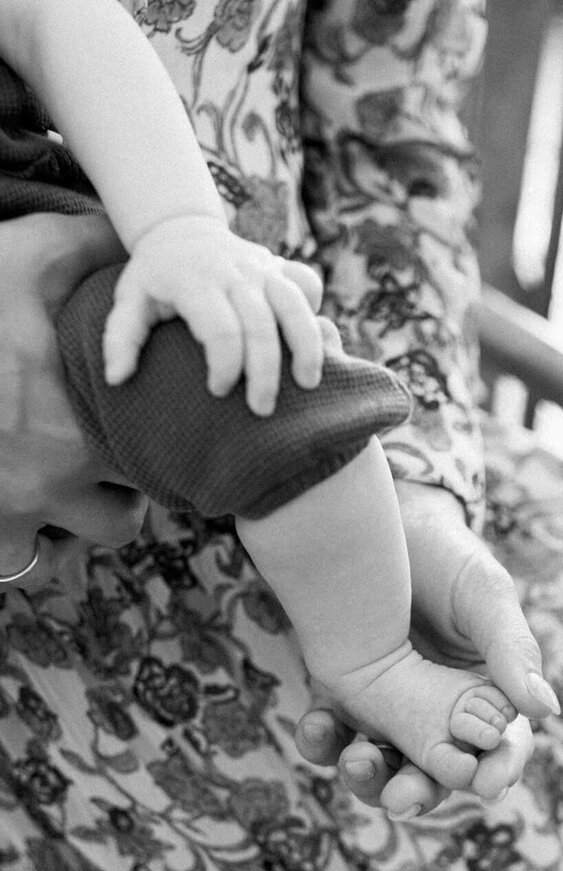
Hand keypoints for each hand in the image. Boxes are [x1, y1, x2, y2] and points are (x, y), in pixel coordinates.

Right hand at [0, 213, 147, 589]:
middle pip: (130, 514)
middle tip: (121, 461)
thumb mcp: (21, 259)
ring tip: (82, 487)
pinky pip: (24, 566)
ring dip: (90, 521)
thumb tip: (129, 237)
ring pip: (85, 545)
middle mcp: (58, 480)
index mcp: (83, 423)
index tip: (161, 428)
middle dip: (132, 491)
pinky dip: (34, 551)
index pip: (164, 457)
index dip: (171, 446)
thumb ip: (85, 247)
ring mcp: (17, 512)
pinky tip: (32, 516)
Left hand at [103, 215, 324, 414]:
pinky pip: (308, 285)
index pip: (221, 328)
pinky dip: (315, 313)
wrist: (180, 228)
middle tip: (260, 409)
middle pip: (260, 325)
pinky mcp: (281, 266)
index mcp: (195, 280)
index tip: (217, 390)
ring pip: (294, 305)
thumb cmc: (154, 276)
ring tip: (307, 384)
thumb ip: (121, 339)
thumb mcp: (129, 300)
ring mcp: (262, 266)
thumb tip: (116, 379)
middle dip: (264, 373)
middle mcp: (234, 270)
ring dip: (306, 346)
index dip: (224, 365)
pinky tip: (315, 343)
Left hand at [296, 482, 559, 816]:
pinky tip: (315, 723)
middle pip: (435, 775)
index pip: (501, 751)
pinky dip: (322, 740)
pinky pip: (332, 733)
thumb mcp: (487, 596)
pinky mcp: (345, 695)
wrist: (385, 522)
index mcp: (488, 699)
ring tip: (356, 760)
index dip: (497, 773)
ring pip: (382, 765)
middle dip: (418, 792)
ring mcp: (390, 710)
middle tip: (401, 797)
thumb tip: (548, 710)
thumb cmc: (449, 558)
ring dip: (367, 777)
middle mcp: (439, 715)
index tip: (485, 786)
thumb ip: (513, 651)